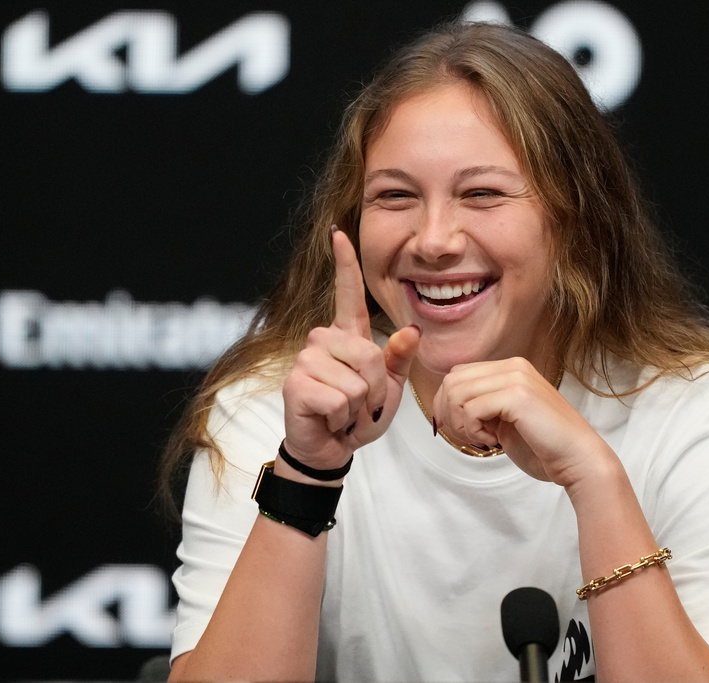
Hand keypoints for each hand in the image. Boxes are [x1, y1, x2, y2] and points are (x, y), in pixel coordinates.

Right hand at [281, 228, 419, 469]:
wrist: (332, 448)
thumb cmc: (360, 416)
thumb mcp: (390, 389)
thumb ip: (400, 360)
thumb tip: (413, 329)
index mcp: (347, 336)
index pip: (347, 294)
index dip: (344, 264)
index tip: (338, 234)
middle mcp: (322, 341)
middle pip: (369, 355)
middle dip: (375, 388)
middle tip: (359, 403)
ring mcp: (306, 360)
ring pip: (357, 381)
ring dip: (359, 406)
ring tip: (343, 411)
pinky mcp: (296, 384)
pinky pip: (340, 399)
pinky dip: (343, 418)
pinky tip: (329, 418)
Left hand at [431, 358, 612, 488]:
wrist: (577, 459)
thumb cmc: (543, 445)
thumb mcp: (505, 418)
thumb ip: (483, 404)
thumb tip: (447, 405)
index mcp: (511, 368)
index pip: (458, 374)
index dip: (447, 403)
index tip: (458, 429)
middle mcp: (514, 366)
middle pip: (452, 380)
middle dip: (449, 413)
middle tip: (468, 436)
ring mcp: (516, 377)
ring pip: (457, 392)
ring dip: (462, 423)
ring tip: (483, 438)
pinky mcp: (517, 395)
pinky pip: (471, 408)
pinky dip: (474, 430)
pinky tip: (493, 441)